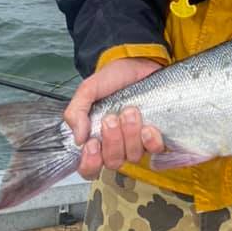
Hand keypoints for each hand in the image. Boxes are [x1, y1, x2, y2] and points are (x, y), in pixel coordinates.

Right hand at [64, 57, 165, 178]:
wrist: (138, 62)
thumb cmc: (113, 78)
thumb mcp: (88, 90)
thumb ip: (76, 112)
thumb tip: (78, 139)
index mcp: (97, 138)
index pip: (90, 168)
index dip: (90, 163)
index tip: (92, 144)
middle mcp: (117, 144)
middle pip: (113, 162)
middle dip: (112, 141)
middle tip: (112, 118)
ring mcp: (137, 141)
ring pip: (133, 156)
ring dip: (130, 134)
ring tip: (130, 111)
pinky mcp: (155, 135)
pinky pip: (155, 150)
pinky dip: (151, 140)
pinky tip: (148, 127)